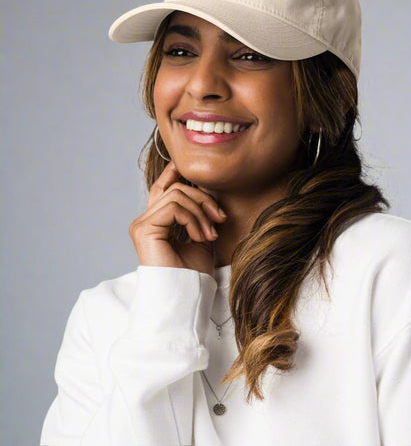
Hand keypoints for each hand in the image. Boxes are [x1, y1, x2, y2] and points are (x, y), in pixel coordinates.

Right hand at [129, 161, 226, 275]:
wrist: (187, 296)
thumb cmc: (194, 273)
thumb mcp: (202, 236)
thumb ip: (200, 215)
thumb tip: (207, 192)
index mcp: (158, 222)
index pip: (163, 189)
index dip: (173, 173)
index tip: (182, 162)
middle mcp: (146, 220)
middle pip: (177, 189)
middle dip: (204, 199)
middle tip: (221, 219)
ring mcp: (142, 224)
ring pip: (178, 195)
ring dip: (201, 213)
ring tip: (209, 235)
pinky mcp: (143, 228)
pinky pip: (174, 207)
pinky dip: (193, 219)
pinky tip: (200, 237)